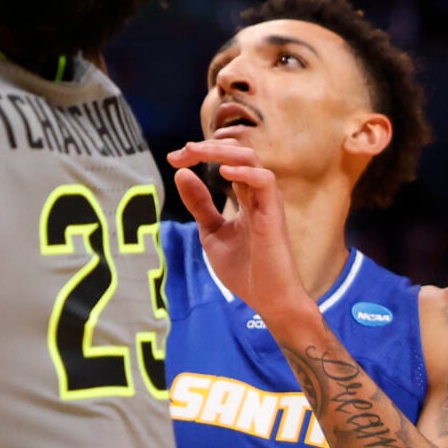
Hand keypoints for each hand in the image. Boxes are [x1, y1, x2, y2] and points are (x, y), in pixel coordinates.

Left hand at [170, 138, 320, 336]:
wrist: (267, 300)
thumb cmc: (244, 269)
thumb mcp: (211, 232)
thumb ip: (199, 204)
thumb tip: (181, 174)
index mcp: (244, 198)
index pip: (225, 162)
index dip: (200, 154)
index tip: (174, 159)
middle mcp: (257, 196)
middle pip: (239, 154)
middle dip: (208, 147)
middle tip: (181, 153)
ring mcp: (266, 204)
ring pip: (253, 161)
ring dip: (222, 152)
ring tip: (196, 152)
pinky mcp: (273, 217)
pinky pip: (266, 183)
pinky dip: (246, 173)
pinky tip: (222, 174)